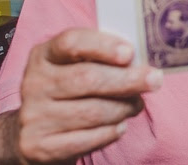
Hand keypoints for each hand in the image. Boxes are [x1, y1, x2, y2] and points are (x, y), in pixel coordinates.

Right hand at [12, 29, 162, 162]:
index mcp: (44, 55)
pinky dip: (111, 132)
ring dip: (123, 108)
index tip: (130, 52)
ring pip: (92, 112)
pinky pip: (87, 139)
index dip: (103, 46)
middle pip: (87, 78)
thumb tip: (142, 61)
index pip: (71, 42)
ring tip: (136, 105)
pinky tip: (120, 126)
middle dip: (127, 80)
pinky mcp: (39, 146)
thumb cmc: (68, 92)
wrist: (32, 135)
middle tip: (154, 80)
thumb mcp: (76, 67)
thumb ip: (102, 59)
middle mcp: (34, 83)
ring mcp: (34, 116)